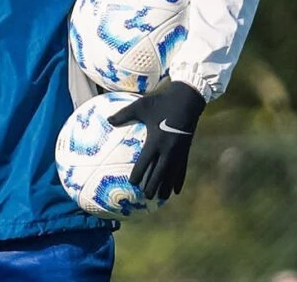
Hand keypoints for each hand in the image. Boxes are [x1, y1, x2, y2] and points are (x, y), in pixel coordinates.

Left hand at [107, 81, 205, 200]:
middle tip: (147, 196)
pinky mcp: (186, 149)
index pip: (146, 161)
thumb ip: (124, 114)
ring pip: (172, 173)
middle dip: (153, 185)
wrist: (188, 98)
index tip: (132, 183)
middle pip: (160, 172)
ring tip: (161, 198)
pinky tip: (177, 190)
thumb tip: (108, 120)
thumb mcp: (141, 106)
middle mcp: (169, 148)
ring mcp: (179, 150)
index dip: (139, 173)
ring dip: (167, 186)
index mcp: (156, 140)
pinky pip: (182, 168)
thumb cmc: (162, 101)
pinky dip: (179, 180)